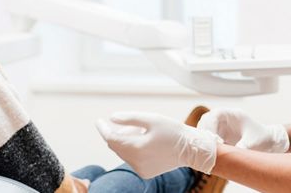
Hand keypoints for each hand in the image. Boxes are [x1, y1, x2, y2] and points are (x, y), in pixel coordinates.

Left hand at [95, 111, 219, 178]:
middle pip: (116, 146)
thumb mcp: (151, 119)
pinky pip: (132, 160)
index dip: (103, 129)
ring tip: (143, 132)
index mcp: (137, 148)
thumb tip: (111, 118)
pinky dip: (133, 150)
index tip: (99, 121)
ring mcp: (141, 170)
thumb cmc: (173, 131)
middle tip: (133, 124)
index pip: (111, 138)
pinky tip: (146, 142)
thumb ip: (130, 118)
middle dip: (118, 133)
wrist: (191, 149)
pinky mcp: (145, 173)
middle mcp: (136, 162)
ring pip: (123, 153)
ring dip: (126, 141)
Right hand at [197, 108, 288, 152]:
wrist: (269, 141)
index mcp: (234, 114)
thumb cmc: (262, 138)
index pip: (216, 114)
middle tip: (208, 146)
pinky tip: (211, 153)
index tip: (214, 139)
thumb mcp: (253, 143)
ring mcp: (223, 126)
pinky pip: (209, 136)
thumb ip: (242, 147)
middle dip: (205, 132)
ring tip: (209, 150)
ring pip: (206, 128)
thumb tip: (230, 156)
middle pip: (207, 120)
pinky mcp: (221, 134)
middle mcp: (226, 118)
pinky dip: (208, 143)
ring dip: (205, 138)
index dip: (211, 125)